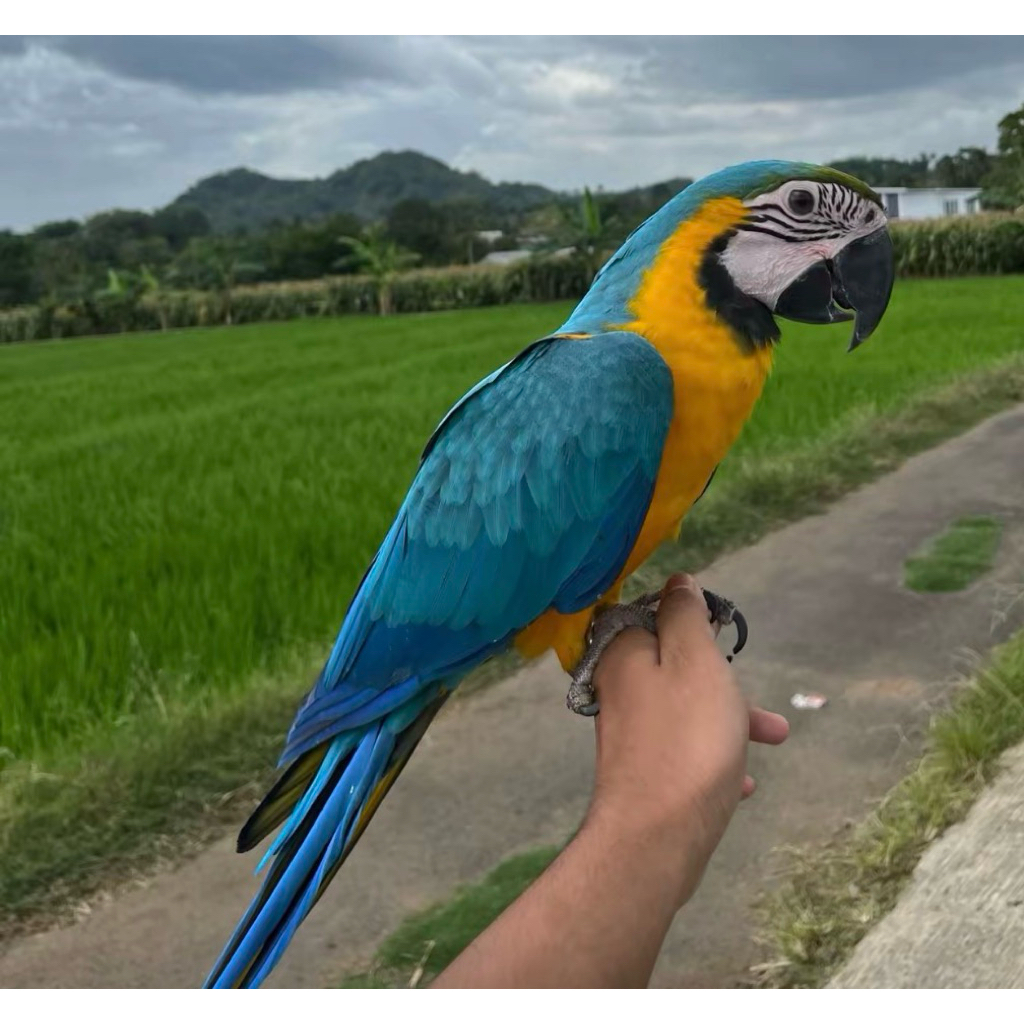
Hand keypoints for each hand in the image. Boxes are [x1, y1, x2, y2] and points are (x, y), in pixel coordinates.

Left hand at [584, 572, 788, 908]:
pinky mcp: (642, 774)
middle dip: (721, 678)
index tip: (719, 635)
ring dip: (728, 719)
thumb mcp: (695, 660)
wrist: (656, 838)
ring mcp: (629, 734)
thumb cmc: (686, 739)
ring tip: (773, 738)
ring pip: (684, 710)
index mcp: (623, 655)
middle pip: (674, 666)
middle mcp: (618, 690)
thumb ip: (685, 616)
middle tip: (754, 688)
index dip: (688, 620)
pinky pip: (683, 753)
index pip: (650, 615)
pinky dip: (714, 758)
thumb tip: (677, 582)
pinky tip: (743, 784)